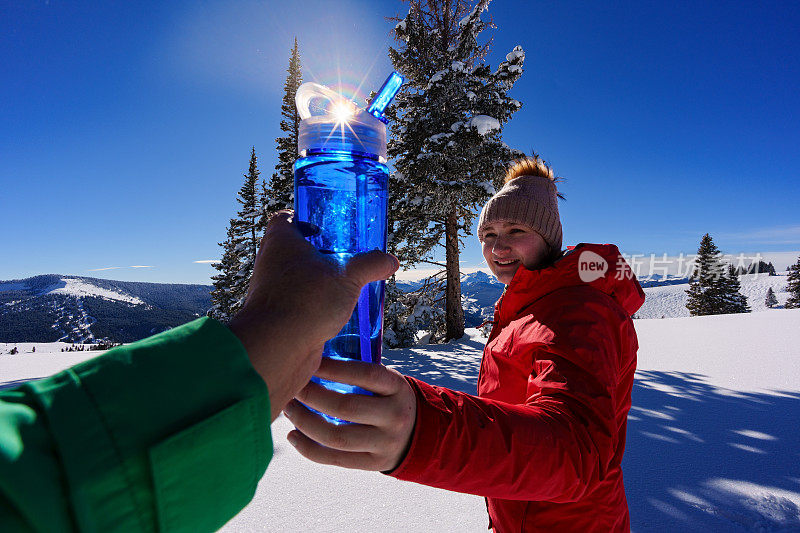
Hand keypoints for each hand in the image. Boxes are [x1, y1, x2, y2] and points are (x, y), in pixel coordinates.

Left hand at [227, 211, 398, 420]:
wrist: (276, 349)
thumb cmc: (305, 301)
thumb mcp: (348, 276)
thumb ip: (370, 264)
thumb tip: (389, 260)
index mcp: (280, 241)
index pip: (285, 218)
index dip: (303, 218)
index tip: (324, 226)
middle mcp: (270, 264)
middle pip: (293, 251)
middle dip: (317, 255)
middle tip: (343, 258)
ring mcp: (271, 292)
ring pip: (296, 280)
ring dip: (316, 283)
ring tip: (343, 288)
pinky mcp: (277, 318)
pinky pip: (297, 306)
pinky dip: (313, 308)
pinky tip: (335, 314)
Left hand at [283, 357, 416, 471]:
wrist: (417, 434)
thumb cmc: (389, 399)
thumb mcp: (387, 381)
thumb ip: (361, 373)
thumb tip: (316, 357)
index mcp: (397, 388)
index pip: (365, 374)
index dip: (334, 368)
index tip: (310, 361)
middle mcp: (395, 416)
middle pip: (346, 407)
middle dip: (312, 396)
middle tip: (292, 386)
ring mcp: (385, 443)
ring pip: (337, 437)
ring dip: (305, 422)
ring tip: (288, 409)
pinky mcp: (372, 464)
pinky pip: (335, 459)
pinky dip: (309, 448)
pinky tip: (293, 435)